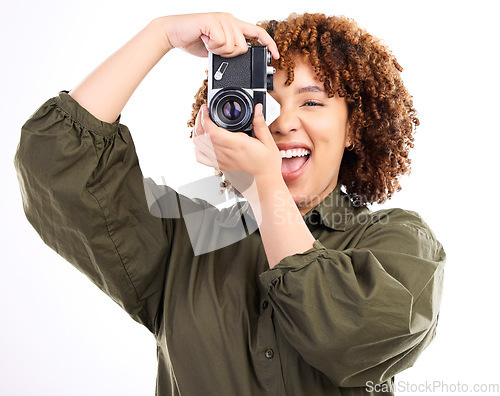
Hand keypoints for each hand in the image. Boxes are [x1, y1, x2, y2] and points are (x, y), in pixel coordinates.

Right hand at [160, 13, 278, 58]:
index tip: (275, 55)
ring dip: (219, 51)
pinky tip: (203, 39)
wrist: (173, 33)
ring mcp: (222, 19)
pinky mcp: (213, 21)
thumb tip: (239, 58)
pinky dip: (211, 47)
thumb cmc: (194, 40)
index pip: (258, 33)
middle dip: (229, 55)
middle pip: (243, 47)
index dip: (269, 44)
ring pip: (232, 47)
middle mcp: (230, 19)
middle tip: (215, 49)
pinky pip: (221, 43)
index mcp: (233, 25)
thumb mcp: (217, 48)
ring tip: (208, 43)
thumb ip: (230, 50)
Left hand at [192, 103, 281, 195]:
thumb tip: (257, 108)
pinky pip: (200, 157)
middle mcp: (226, 154)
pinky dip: (197, 147)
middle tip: (205, 112)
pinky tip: (203, 140)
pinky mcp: (219, 166)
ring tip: (203, 123)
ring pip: (198, 145)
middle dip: (199, 120)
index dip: (205, 118)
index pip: (212, 131)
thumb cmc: (267, 165)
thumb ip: (260, 124)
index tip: (206, 109)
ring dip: (197, 132)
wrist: (264, 184)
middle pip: (202, 136)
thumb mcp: (268, 142)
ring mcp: (220, 161)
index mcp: (237, 145)